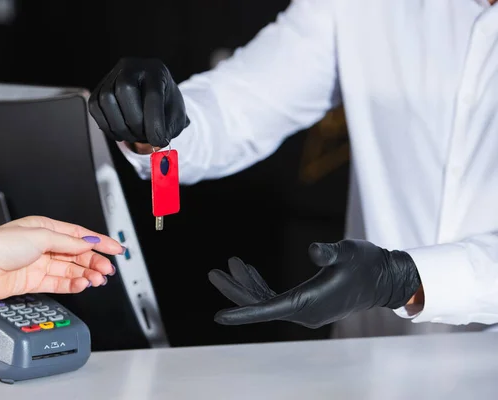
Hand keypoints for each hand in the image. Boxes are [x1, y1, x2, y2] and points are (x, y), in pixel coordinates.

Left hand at [0, 216, 124, 300]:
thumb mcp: (41, 236)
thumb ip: (68, 242)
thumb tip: (88, 243)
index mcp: (45, 228)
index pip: (79, 235)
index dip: (100, 241)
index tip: (116, 248)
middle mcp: (43, 246)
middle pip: (77, 254)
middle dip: (95, 261)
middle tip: (108, 269)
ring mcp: (39, 264)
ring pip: (71, 270)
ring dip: (87, 274)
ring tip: (98, 279)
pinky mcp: (34, 282)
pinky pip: (60, 283)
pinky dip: (74, 285)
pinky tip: (83, 284)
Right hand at [89, 58, 189, 147]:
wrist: (152, 99)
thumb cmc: (165, 107)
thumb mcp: (176, 116)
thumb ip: (170, 128)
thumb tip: (158, 141)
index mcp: (156, 71)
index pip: (153, 94)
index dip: (155, 122)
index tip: (158, 141)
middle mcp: (132, 67)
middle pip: (125, 89)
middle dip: (134, 122)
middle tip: (144, 136)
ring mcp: (113, 75)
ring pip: (106, 99)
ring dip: (119, 126)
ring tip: (133, 136)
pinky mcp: (99, 88)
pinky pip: (95, 107)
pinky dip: (107, 126)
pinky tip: (120, 133)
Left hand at [208, 239, 421, 327]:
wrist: (385, 278)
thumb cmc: (367, 263)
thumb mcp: (349, 251)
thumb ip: (330, 252)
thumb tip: (314, 250)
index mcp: (308, 303)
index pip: (268, 310)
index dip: (242, 312)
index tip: (219, 317)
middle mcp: (304, 312)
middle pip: (261, 305)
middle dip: (236, 290)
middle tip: (213, 273)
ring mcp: (305, 311)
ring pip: (266, 302)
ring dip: (248, 285)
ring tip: (231, 263)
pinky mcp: (308, 305)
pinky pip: (276, 299)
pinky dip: (262, 286)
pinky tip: (250, 272)